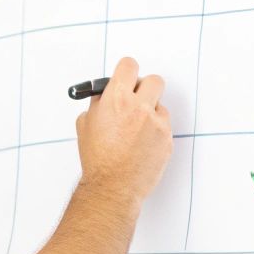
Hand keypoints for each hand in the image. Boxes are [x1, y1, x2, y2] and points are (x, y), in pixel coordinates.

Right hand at [74, 57, 173, 206]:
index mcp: (117, 98)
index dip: (126, 71)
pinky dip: (155, 133)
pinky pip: (164, 127)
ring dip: (151, 113)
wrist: (112, 187)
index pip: (129, 66)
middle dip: (146, 88)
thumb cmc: (98, 159)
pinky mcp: (167, 139)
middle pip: (154, 80)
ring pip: (160, 106)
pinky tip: (142, 146)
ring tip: (135, 132)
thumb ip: (99, 104)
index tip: (126, 77)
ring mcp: (157, 123)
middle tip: (138, 99)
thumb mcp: (86, 124)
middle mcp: (140, 107)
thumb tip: (106, 95)